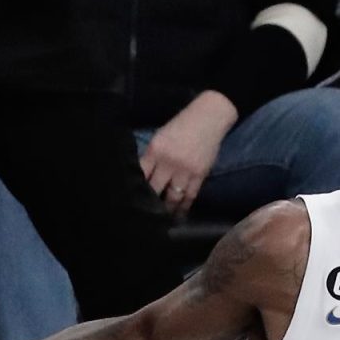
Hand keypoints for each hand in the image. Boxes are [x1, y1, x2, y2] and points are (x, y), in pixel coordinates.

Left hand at [140, 92, 238, 216]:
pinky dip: (184, 206)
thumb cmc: (181, 125)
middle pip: (155, 189)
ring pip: (173, 197)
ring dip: (167, 210)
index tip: (131, 200)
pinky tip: (179, 213)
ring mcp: (185, 170)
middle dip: (149, 203)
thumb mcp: (160, 137)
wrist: (209, 119)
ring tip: (161, 220)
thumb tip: (143, 175)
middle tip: (143, 215)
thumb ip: (151, 156)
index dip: (135, 188)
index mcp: (155, 150)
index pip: (141, 174)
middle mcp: (169, 162)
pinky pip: (190, 195)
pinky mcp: (200, 175)